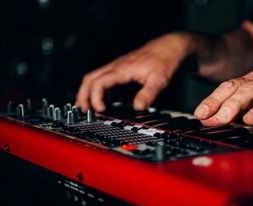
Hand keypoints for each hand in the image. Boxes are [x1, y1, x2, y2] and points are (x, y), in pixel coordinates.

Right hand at [76, 32, 192, 111]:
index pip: (98, 83)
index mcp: (122, 69)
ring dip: (87, 92)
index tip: (101, 110)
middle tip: (83, 111)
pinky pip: (102, 77)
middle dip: (83, 95)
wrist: (170, 47)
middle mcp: (116, 66)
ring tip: (86, 107)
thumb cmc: (164, 60)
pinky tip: (101, 99)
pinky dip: (96, 88)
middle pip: (89, 79)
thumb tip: (138, 108)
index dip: (95, 98)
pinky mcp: (120, 68)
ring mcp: (117, 66)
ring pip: (93, 77)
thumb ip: (147, 94)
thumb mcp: (159, 80)